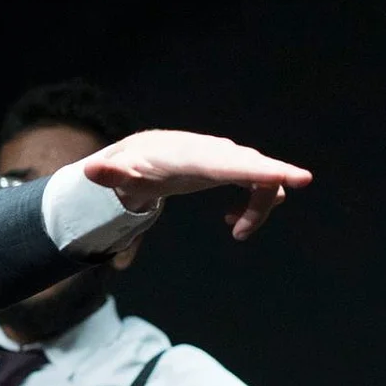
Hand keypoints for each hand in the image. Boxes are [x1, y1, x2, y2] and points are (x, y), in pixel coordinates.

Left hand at [81, 130, 312, 240]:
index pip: (227, 163)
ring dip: (256, 209)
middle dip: (272, 179)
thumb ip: (108, 173)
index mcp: (189, 156)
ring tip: (235, 232)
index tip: (293, 176)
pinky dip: (254, 206)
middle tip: (295, 186)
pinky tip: (233, 224)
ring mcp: (226, 158)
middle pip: (251, 166)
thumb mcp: (117, 173)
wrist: (141, 157)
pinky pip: (257, 184)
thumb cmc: (131, 166)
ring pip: (258, 179)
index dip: (258, 170)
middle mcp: (214, 153)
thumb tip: (90, 170)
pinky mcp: (231, 168)